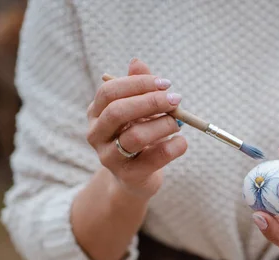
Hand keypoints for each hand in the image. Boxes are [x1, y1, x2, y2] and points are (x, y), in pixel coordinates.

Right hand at [86, 58, 187, 198]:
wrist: (134, 178)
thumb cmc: (137, 136)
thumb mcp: (137, 110)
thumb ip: (138, 87)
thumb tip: (137, 62)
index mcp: (96, 113)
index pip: (110, 91)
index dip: (138, 84)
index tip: (166, 83)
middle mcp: (96, 134)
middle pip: (118, 112)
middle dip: (151, 102)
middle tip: (176, 99)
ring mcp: (109, 157)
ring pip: (135, 137)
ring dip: (163, 125)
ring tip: (178, 123)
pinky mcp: (128, 176)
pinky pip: (154, 158)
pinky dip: (173, 147)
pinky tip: (181, 142)